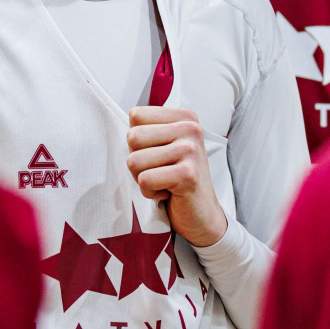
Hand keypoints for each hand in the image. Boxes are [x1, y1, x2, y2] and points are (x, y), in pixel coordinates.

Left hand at [126, 106, 227, 248]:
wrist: (201, 213)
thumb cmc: (175, 177)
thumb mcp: (163, 144)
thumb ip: (146, 129)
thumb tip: (128, 123)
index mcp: (184, 117)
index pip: (136, 116)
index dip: (137, 140)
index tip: (158, 153)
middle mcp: (190, 128)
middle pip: (133, 137)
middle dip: (137, 160)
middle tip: (159, 170)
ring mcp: (190, 150)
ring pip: (134, 160)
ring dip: (142, 178)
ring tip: (164, 181)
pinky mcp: (187, 174)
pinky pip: (144, 180)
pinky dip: (150, 192)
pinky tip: (168, 192)